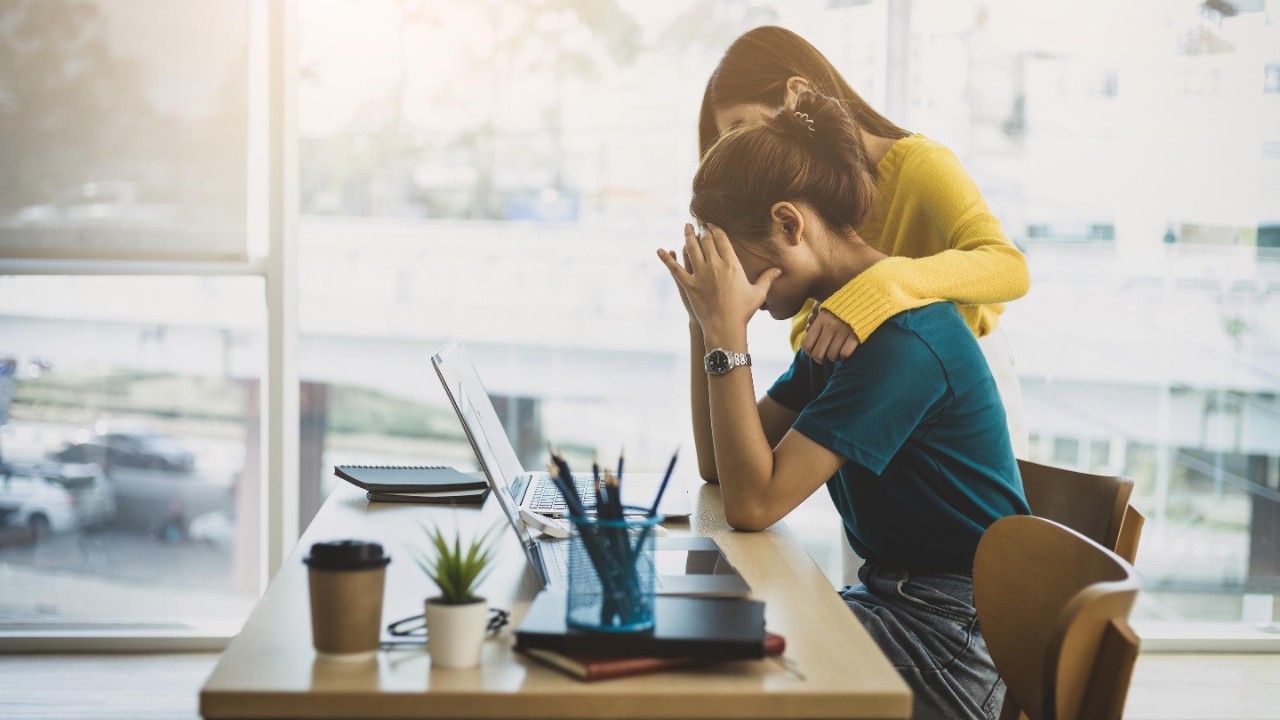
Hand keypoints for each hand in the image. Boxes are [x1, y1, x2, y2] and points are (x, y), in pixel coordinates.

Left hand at [657, 223, 778, 339]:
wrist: (725, 327)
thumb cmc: (743, 311)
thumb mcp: (758, 294)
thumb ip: (767, 278)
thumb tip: (779, 269)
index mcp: (732, 265)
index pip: (722, 240)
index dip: (715, 230)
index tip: (711, 225)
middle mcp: (715, 266)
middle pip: (706, 241)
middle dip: (702, 231)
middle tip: (698, 224)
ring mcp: (700, 275)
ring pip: (691, 249)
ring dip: (688, 236)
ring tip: (686, 228)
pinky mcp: (689, 285)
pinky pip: (675, 269)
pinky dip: (666, 259)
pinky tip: (660, 250)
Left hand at [802, 303, 859, 363]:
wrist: (866, 298)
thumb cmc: (843, 309)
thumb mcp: (827, 312)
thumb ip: (817, 325)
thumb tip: (808, 340)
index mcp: (820, 320)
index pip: (807, 344)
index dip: (810, 353)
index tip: (815, 353)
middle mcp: (830, 326)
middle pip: (818, 354)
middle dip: (820, 359)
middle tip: (825, 357)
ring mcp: (843, 330)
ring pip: (831, 356)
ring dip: (834, 357)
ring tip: (837, 350)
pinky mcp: (856, 335)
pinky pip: (845, 354)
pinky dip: (845, 355)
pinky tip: (847, 349)